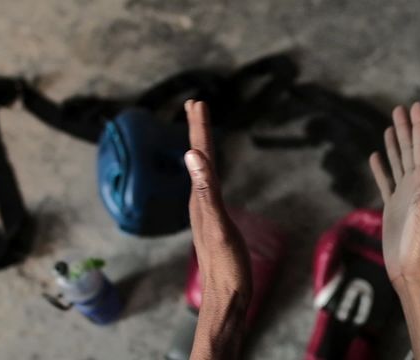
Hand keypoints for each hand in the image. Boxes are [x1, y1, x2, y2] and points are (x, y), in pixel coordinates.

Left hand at [184, 100, 251, 359]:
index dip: (199, 129)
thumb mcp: (218, 228)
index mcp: (201, 199)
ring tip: (201, 131)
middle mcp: (200, 202)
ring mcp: (206, 213)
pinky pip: (210, 187)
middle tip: (195, 105)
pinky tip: (210, 174)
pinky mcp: (214, 223)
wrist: (226, 300)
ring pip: (203, 171)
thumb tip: (192, 155)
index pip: (200, 155)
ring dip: (202, 147)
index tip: (197, 103)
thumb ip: (206, 192)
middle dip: (197, 131)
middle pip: (198, 159)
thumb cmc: (227, 269)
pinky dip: (210, 171)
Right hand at [368, 102, 419, 285]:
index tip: (415, 105)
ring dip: (393, 144)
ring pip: (397, 163)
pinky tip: (375, 158)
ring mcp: (404, 196)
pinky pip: (385, 182)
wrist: (414, 271)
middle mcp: (418, 185)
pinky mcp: (392, 208)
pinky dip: (381, 168)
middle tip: (399, 108)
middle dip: (405, 129)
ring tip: (388, 127)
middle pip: (409, 150)